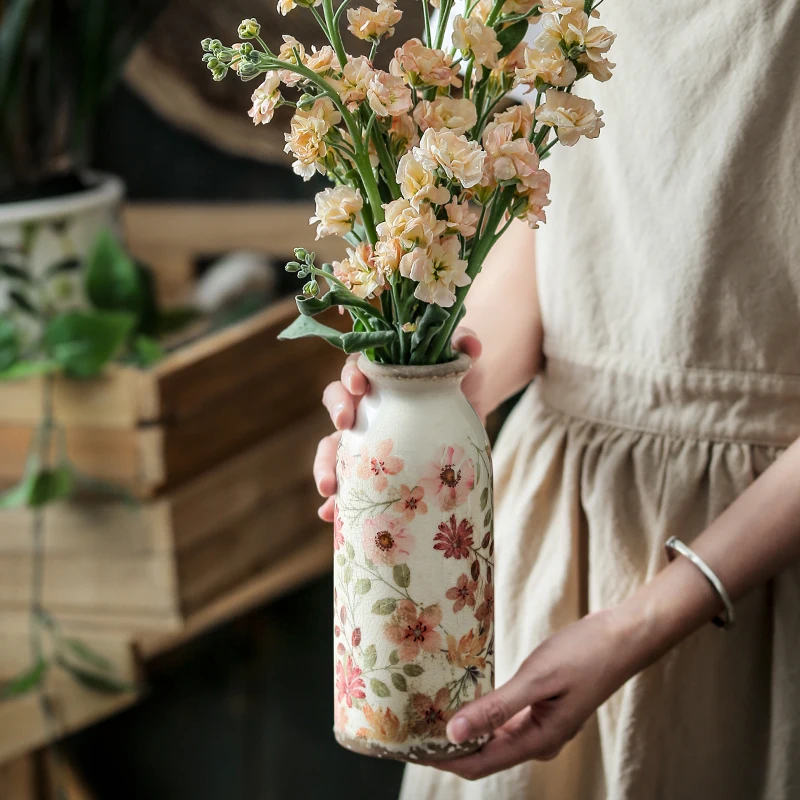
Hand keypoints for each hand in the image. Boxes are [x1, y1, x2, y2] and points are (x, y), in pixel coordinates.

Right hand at [314, 328, 484, 522]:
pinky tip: (333, 516)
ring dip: (325, 466)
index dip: (351, 375)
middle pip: (337, 403)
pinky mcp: (374, 468)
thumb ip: (463, 345)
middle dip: (336, 413)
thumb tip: (471, 344)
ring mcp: (365, 439)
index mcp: (379, 374)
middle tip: (344, 426)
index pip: (355, 368)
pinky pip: (349, 484)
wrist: (467, 412)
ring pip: (332, 448)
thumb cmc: (456, 379)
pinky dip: (337, 501)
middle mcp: (365, 405)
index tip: (360, 387)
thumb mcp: (461, 362)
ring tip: (328, 488)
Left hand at [429, 606, 642, 780]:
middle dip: (444, 748)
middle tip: (407, 730)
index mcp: (537, 741)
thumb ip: (497, 708)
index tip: (408, 749)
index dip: (441, 760)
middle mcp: (536, 741)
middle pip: (481, 755)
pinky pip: (501, 721)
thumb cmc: (583, 655)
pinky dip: (478, 715)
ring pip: (490, 738)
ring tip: (424, 716)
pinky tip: (459, 700)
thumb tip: (453, 734)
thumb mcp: (537, 679)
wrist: (620, 637)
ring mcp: (539, 725)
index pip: (477, 764)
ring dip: (459, 732)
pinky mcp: (539, 708)